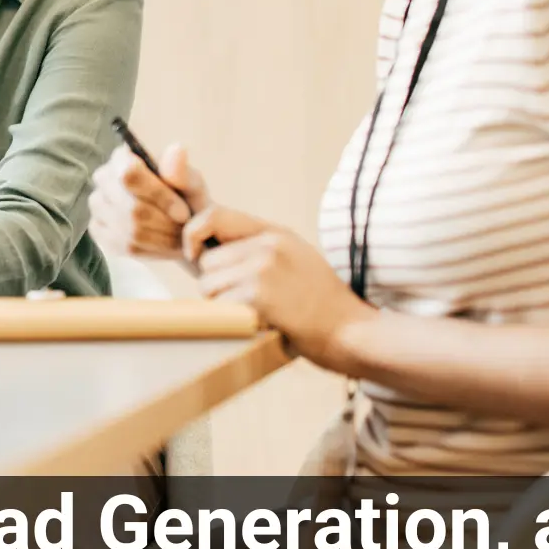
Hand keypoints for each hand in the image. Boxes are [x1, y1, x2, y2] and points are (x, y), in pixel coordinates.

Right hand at [88, 142, 209, 260]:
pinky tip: (163, 244)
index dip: (158, 196)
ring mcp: (97, 205)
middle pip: (130, 208)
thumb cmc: (184, 197)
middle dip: (164, 223)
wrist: (180, 223)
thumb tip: (177, 150)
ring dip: (161, 239)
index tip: (183, 213)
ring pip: (129, 230)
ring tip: (179, 237)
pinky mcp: (97, 229)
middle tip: (185, 229)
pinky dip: (150, 249)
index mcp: (123, 157)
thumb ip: (183, 171)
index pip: (130, 175)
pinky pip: (122, 245)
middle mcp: (103, 178)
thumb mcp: (191, 184)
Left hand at [183, 205, 369, 364]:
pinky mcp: (259, 296)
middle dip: (216, 284)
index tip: (193, 254)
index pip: (214, 215)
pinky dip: (232, 322)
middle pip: (206, 261)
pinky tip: (262, 324)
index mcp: (275, 233)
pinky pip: (220, 308)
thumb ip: (255, 249)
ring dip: (223, 306)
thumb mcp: (294, 259)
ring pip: (208, 286)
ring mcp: (263, 268)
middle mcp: (268, 245)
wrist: (354, 333)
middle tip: (247, 301)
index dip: (193, 234)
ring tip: (258, 313)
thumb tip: (200, 250)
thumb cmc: (320, 305)